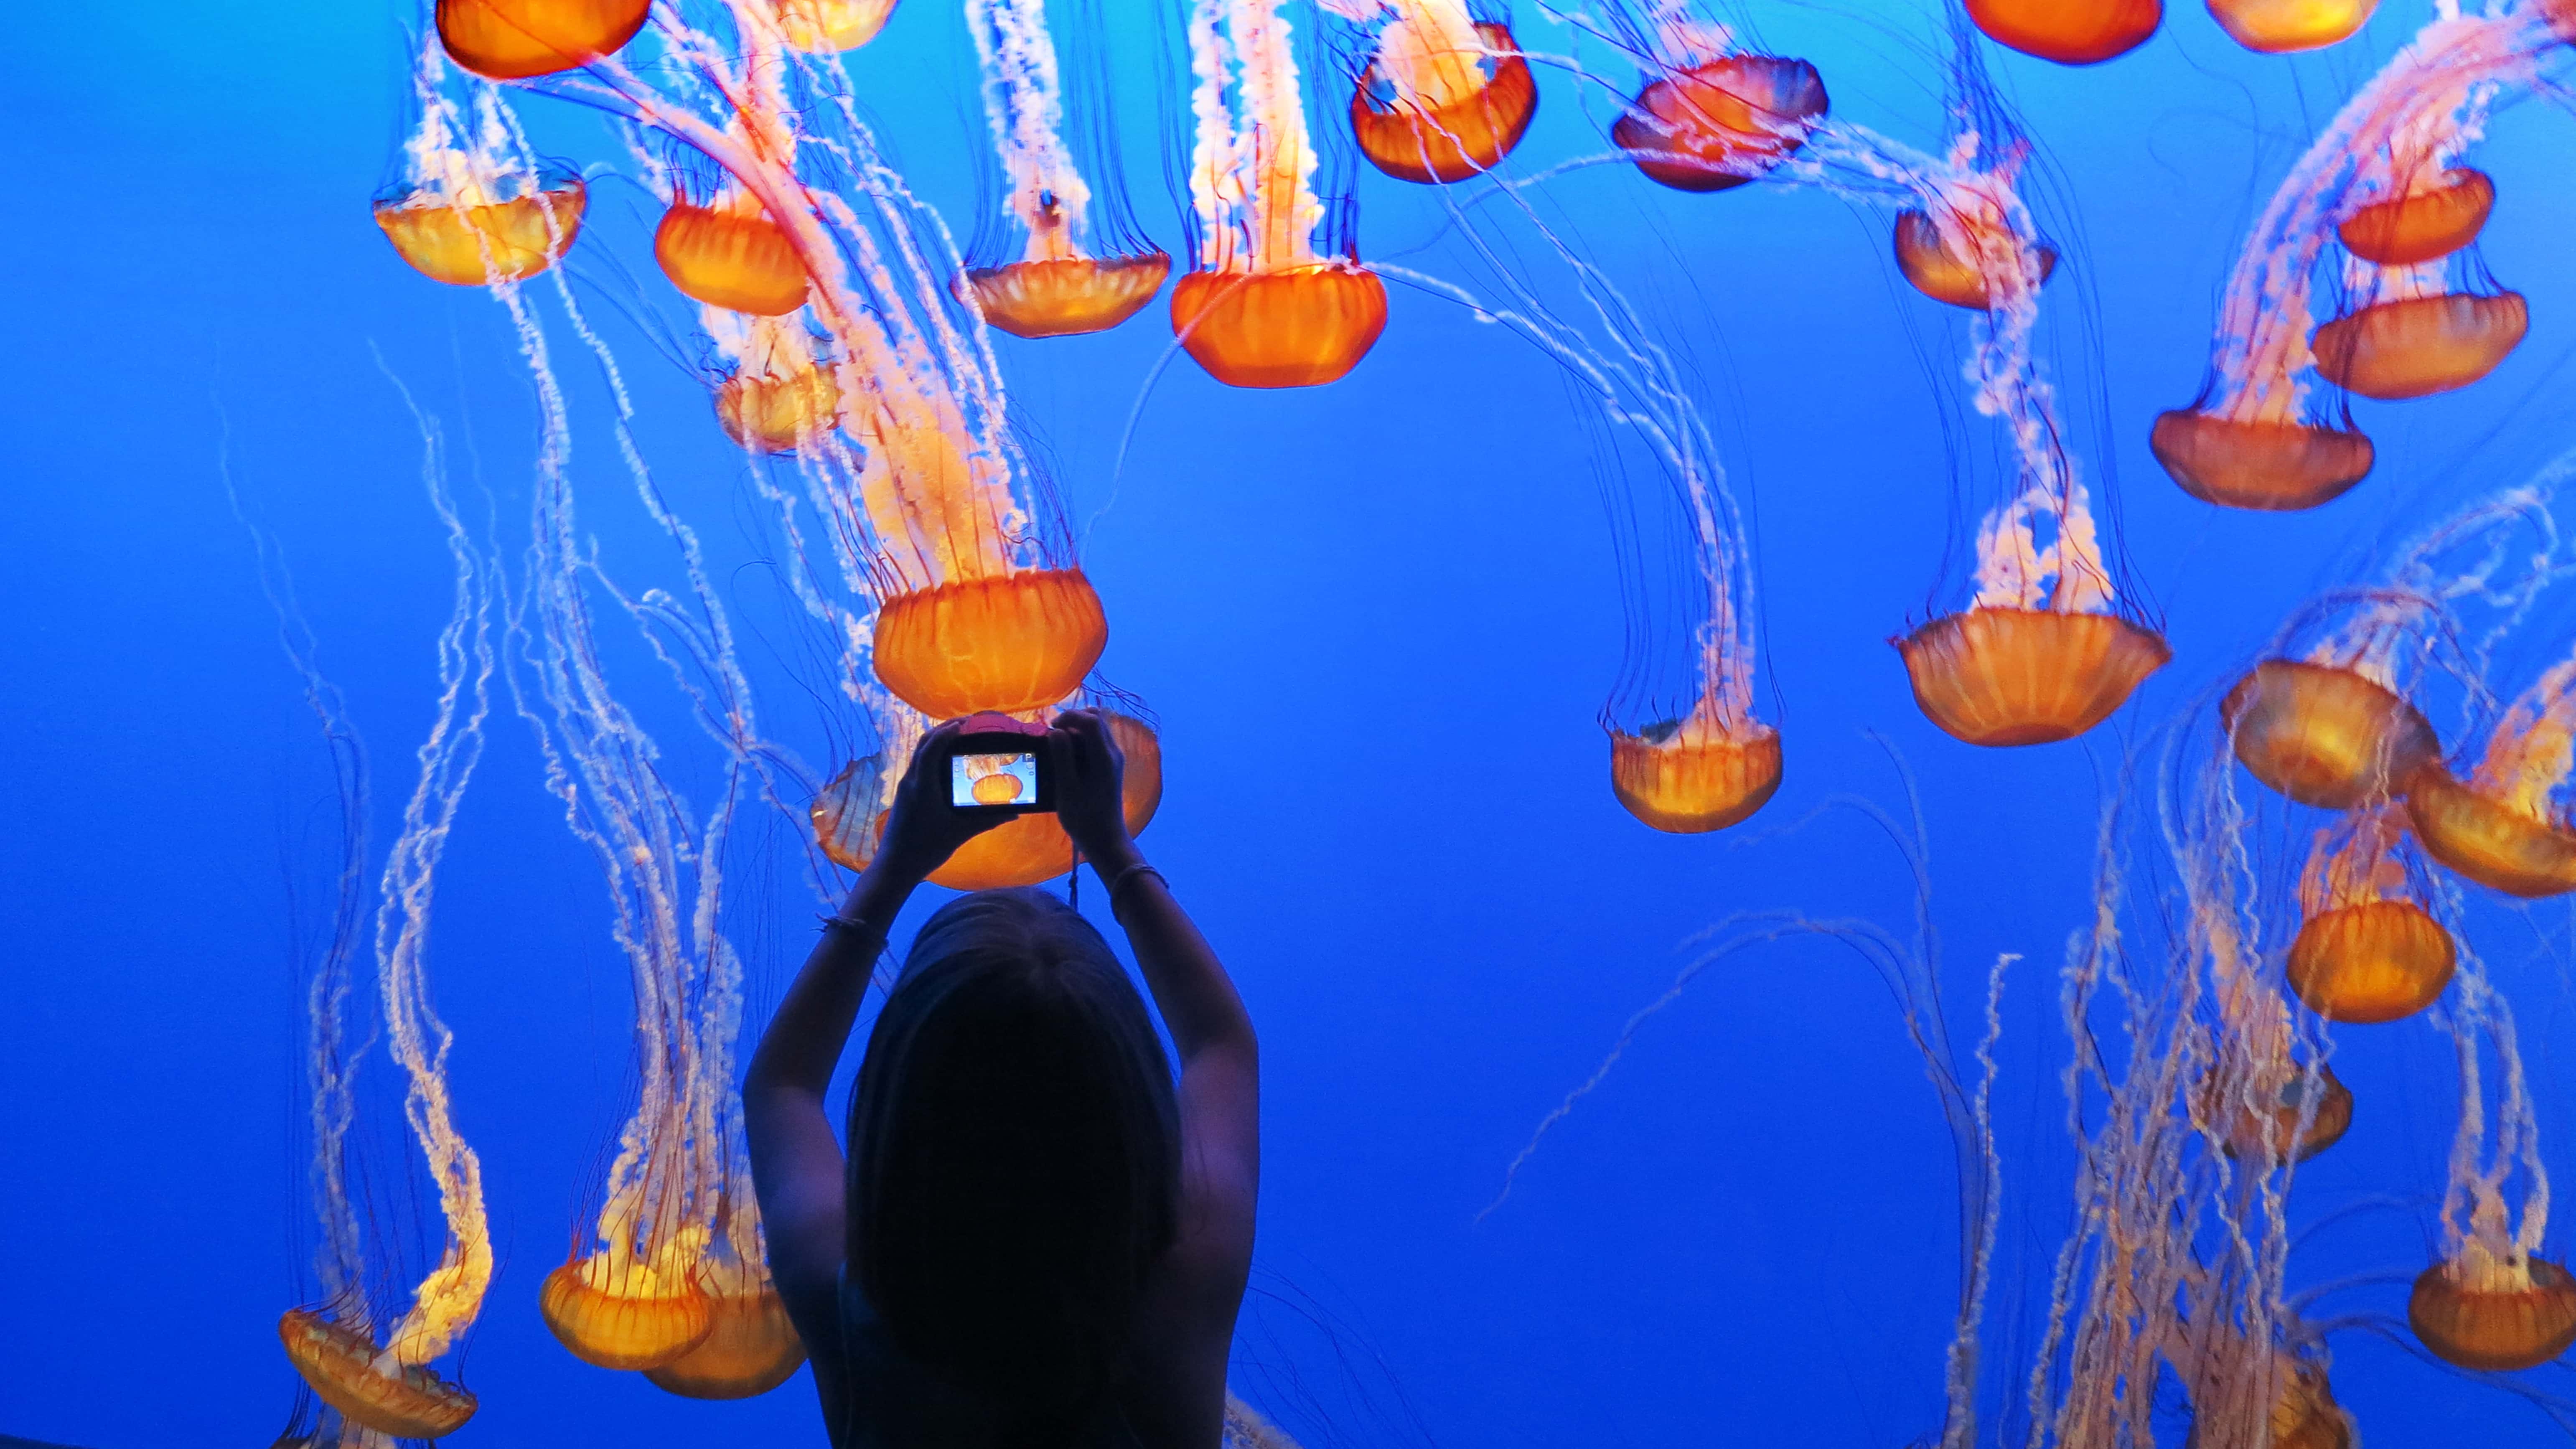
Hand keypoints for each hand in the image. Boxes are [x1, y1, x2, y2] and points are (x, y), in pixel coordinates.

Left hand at [873, 720, 1023, 881]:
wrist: (896, 865)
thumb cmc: (927, 849)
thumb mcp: (961, 833)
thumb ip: (988, 819)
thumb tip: (1014, 813)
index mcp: (923, 785)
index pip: (932, 747)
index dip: (948, 731)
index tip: (966, 724)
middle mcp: (911, 780)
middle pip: (923, 743)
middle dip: (943, 729)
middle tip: (966, 725)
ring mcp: (906, 786)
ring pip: (919, 753)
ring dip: (936, 741)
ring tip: (958, 738)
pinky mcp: (905, 794)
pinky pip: (918, 766)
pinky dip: (932, 756)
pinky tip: (947, 763)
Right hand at [1049, 708, 1134, 867]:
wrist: (1105, 839)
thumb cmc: (1084, 818)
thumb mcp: (1068, 789)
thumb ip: (1063, 758)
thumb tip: (1057, 731)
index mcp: (1104, 757)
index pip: (1090, 720)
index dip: (1069, 717)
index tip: (1050, 729)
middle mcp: (1113, 753)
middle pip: (1097, 718)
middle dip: (1074, 719)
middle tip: (1054, 734)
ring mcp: (1114, 759)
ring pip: (1099, 728)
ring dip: (1078, 728)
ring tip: (1058, 744)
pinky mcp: (1110, 766)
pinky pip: (1098, 741)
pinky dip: (1083, 740)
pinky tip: (1068, 755)